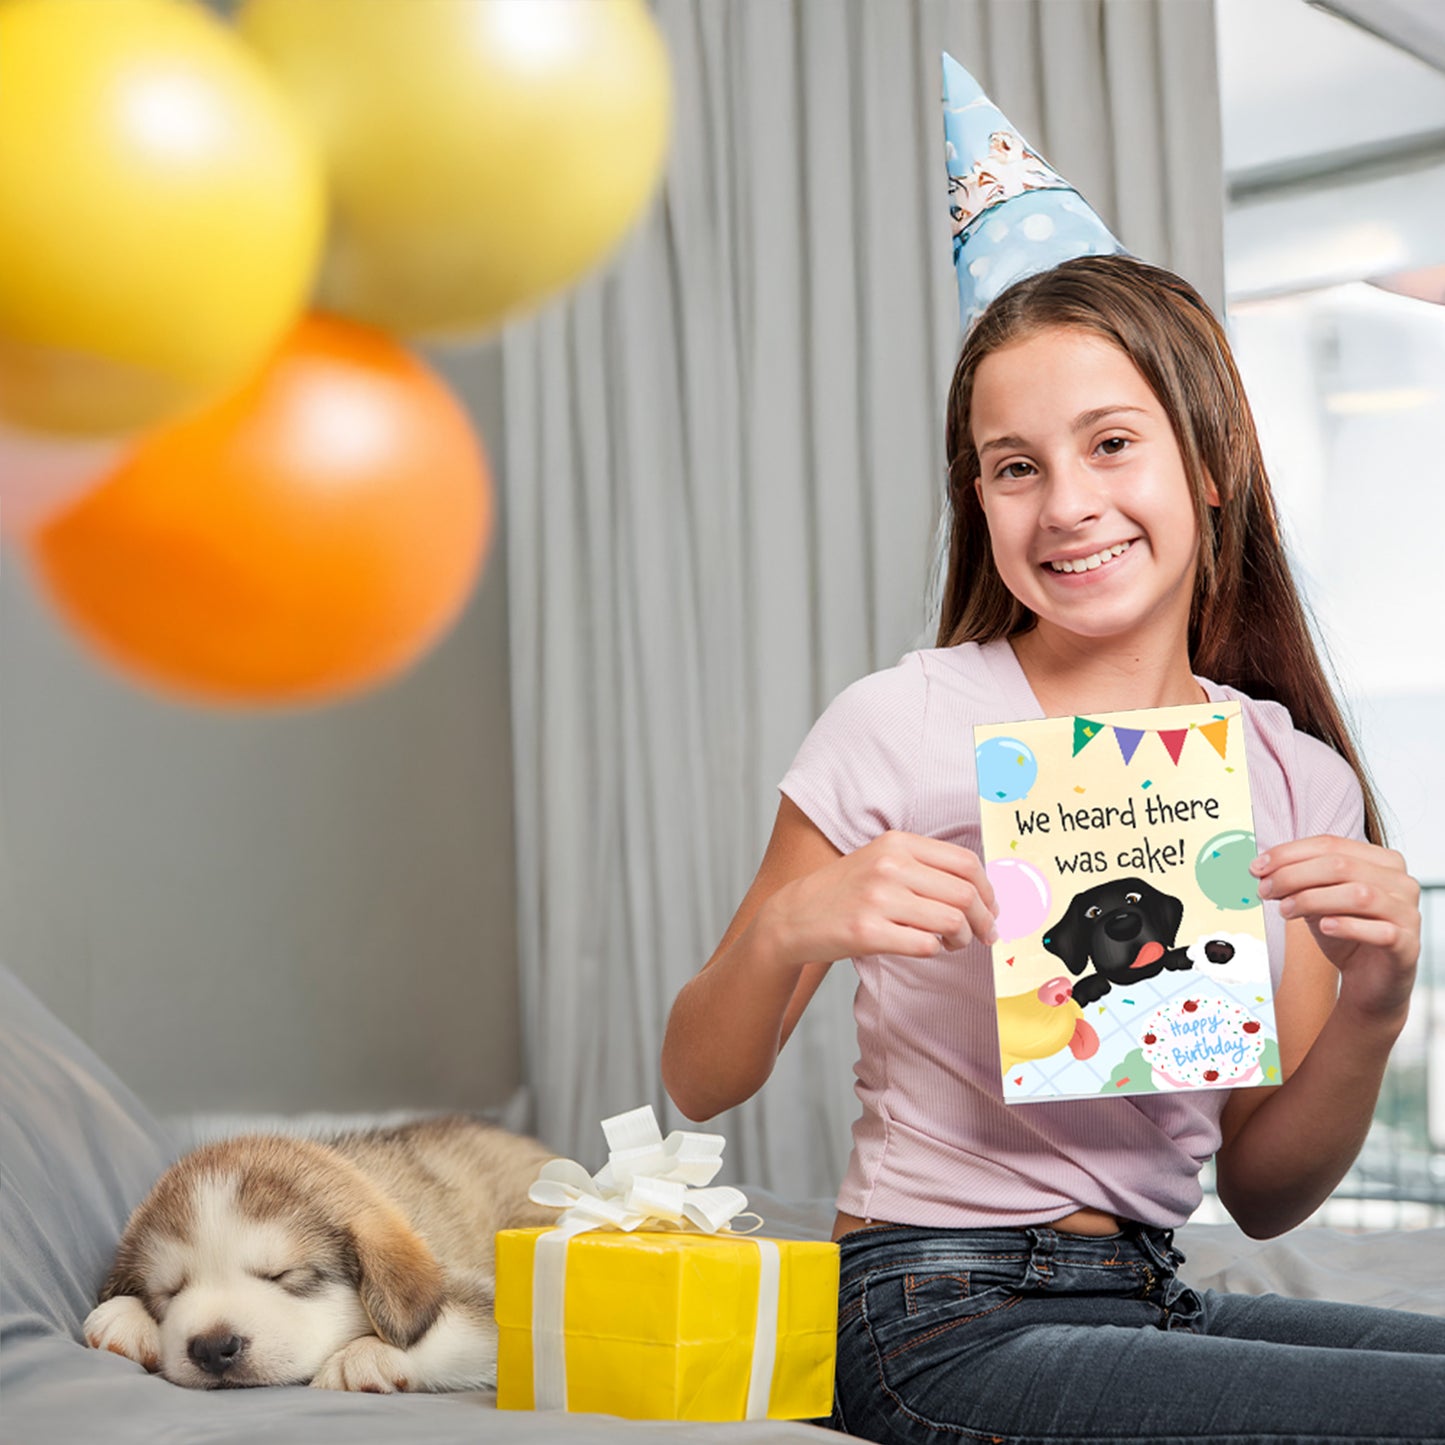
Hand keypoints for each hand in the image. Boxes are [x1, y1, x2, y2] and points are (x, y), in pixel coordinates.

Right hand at [762, 830, 996, 966]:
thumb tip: (981, 889)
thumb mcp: (881, 860)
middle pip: (965, 893)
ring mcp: (877, 899)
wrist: (793, 916)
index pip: (965, 862)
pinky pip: (925, 946)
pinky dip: (935, 951)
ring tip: (953, 944)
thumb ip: (924, 866)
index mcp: (897, 843)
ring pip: (950, 921)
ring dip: (962, 939)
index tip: (992, 908)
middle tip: (985, 935)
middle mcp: (889, 866)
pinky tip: (926, 948)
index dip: (988, 889)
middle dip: (984, 920)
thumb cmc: (845, 891)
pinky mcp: (867, 932)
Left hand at [1251, 835, 1418, 1022]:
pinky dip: (1347, 926)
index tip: (1256, 868)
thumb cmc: (1344, 932)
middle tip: (1264, 891)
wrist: (1369, 979)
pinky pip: (1380, 930)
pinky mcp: (1408, 944)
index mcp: (1381, 861)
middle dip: (1293, 876)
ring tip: (1285, 910)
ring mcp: (1408, 912)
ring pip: (1359, 894)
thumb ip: (1297, 881)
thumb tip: (1261, 868)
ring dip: (1312, 899)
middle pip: (1340, 866)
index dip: (1289, 853)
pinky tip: (1323, 927)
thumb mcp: (1316, 901)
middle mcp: (1400, 881)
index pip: (1330, 844)